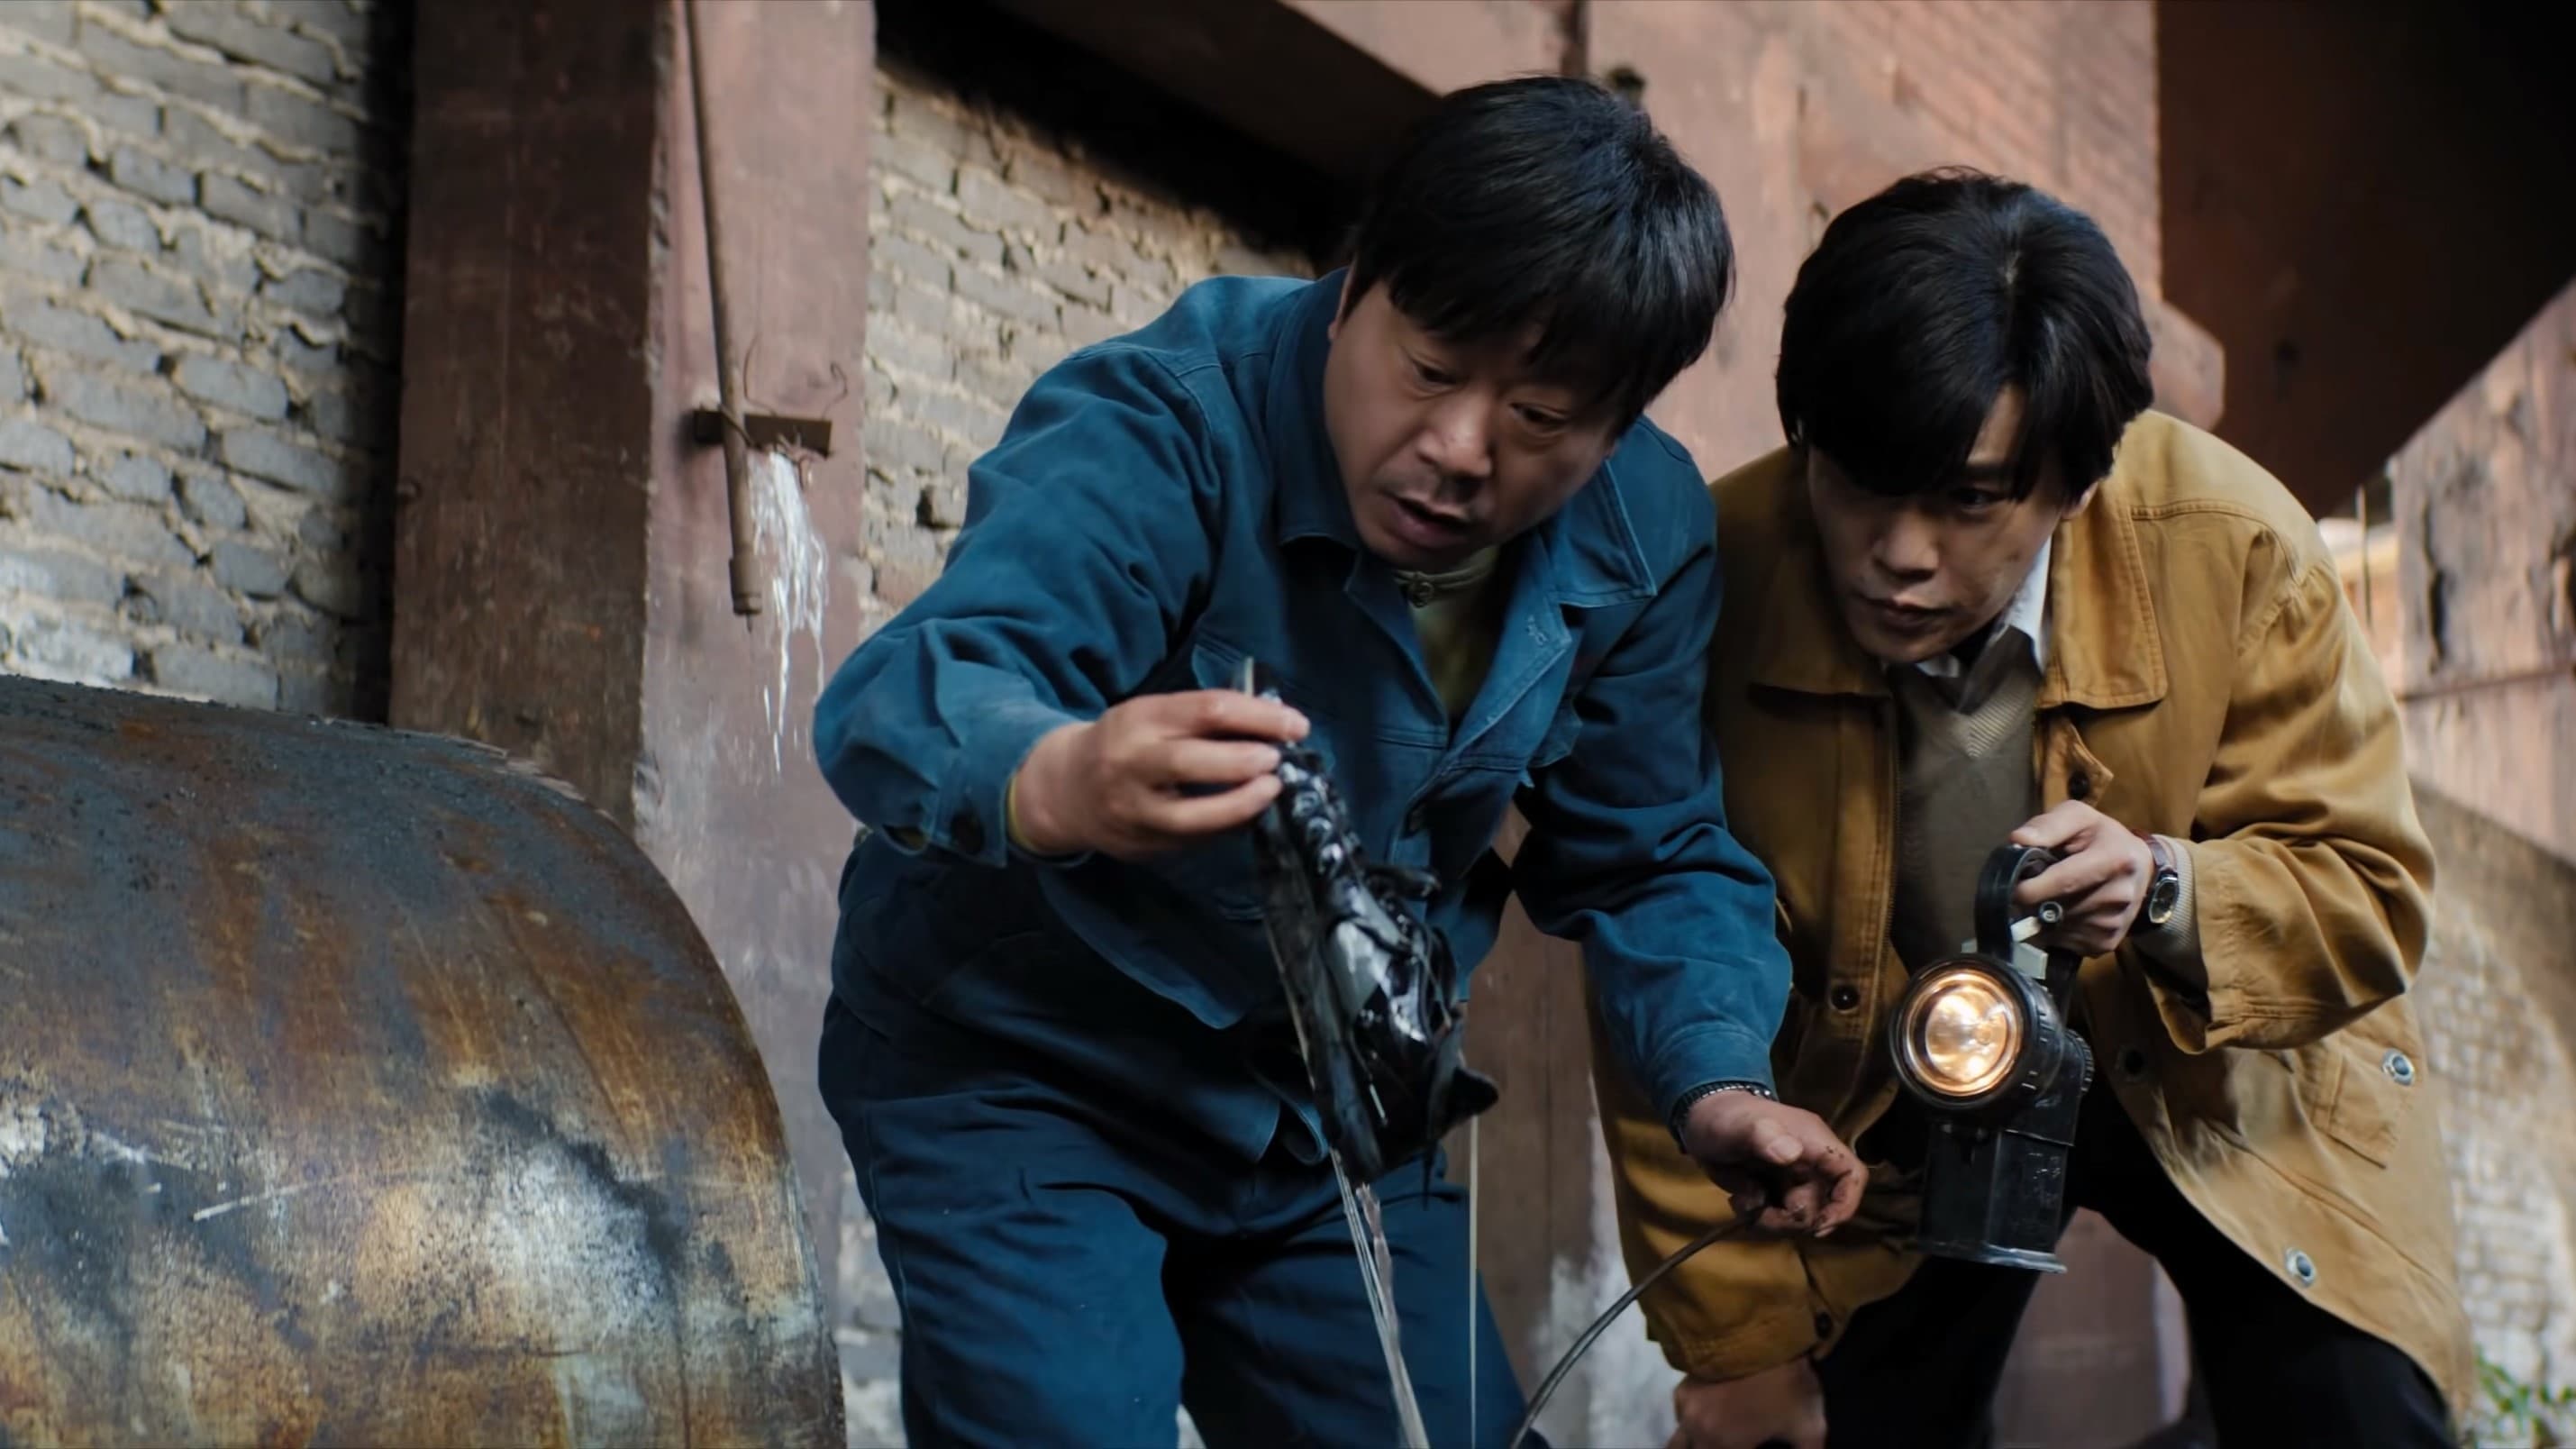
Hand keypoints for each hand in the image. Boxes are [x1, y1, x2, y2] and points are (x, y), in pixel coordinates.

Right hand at [1011, 690, 1309, 859]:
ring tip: (1270, 791)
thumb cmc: (1125, 743)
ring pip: (1192, 816)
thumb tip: (1273, 725)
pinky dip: (1227, 827)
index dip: (1260, 717)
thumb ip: (1201, 719)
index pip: (1208, 710)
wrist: (1065, 790)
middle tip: (1277, 760)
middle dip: (1246, 761)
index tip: (1296, 725)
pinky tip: (1247, 814)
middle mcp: (1131, 763)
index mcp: (1139, 718)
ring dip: (1241, 804)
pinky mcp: (1142, 845)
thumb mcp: (1151, 715)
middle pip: (1194, 762)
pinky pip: (1193, 840)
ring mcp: (1134, 811)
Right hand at [1666, 1360, 1825, 1448]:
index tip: (1752, 1445)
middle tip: (1730, 1443)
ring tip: (1714, 1439)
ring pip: (1679, 1442)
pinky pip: (1679, 1416)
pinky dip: (1690, 1424)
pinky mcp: (1683, 1387)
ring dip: (1694, 1444)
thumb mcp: (1810, 1426)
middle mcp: (1697, 1430)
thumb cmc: (1787, 1384)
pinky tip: (1708, 1418)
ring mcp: (1686, 1408)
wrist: (1762, 1331)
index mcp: (1724, 1444)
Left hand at [1678, 1092, 1864, 1237]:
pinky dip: (1758, 1217)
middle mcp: (1809, 1164)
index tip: (1819, 1227)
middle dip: (1788, 1219)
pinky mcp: (1774, 1192)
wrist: (1699, 1119)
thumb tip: (1791, 1153)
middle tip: (1756, 1211)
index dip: (1845, 1205)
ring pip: (1797, 1219)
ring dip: (1770, 1221)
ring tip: (1742, 1203)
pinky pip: (1776, 1218)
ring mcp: (1791, 1180)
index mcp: (1813, 1144)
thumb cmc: (1725, 1116)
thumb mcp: (1739, 1124)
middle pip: (1818, 1208)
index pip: (1851, 1175)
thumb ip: (1763, 1135)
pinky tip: (1738, 1202)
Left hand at [2008, 801, 2153, 953]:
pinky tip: (2063, 911)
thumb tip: (2018, 840)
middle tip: (2027, 888)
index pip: (2064, 880)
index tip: (2012, 885)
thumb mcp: (2079, 817)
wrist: (2141, 868)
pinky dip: (2055, 929)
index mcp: (2115, 859)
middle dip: (2033, 901)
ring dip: (2043, 915)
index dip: (2031, 886)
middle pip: (2057, 907)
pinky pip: (2065, 942)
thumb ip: (2048, 825)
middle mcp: (2119, 895)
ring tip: (2051, 896)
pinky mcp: (2107, 943)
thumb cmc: (2102, 838)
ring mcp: (2114, 923)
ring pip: (2057, 927)